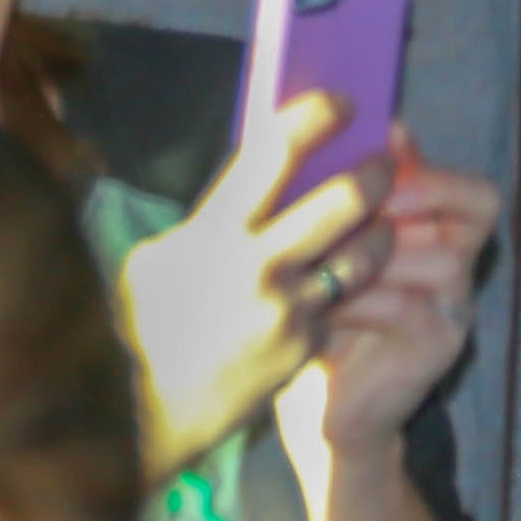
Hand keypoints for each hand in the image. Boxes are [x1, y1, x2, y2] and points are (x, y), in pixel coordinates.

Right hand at [111, 88, 386, 480]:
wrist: (136, 419)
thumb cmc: (136, 328)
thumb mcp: (157, 258)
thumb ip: (211, 220)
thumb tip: (259, 184)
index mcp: (215, 230)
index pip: (279, 151)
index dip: (318, 116)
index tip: (344, 101)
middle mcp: (259, 264)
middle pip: (345, 198)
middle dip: (375, 172)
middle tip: (384, 162)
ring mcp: (287, 310)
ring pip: (363, 255)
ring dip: (379, 233)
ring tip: (381, 224)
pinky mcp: (303, 349)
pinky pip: (338, 308)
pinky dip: (339, 295)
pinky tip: (336, 289)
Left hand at [313, 142, 501, 452]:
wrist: (317, 400)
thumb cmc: (323, 308)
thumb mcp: (337, 243)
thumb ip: (360, 186)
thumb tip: (385, 119)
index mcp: (441, 234)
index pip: (476, 192)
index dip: (437, 174)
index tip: (383, 158)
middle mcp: (461, 268)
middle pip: (475, 214)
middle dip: (419, 200)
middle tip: (366, 206)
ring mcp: (456, 311)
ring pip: (445, 261)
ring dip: (382, 253)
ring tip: (327, 257)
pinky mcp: (440, 351)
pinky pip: (413, 310)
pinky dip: (365, 299)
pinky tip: (324, 302)